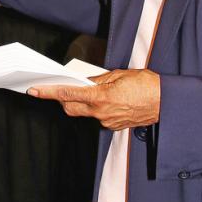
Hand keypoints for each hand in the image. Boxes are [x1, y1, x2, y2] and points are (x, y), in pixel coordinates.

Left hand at [30, 69, 160, 127]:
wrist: (167, 103)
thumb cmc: (147, 85)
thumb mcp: (120, 75)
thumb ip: (99, 80)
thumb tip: (85, 82)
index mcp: (101, 97)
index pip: (67, 94)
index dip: (48, 92)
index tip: (34, 90)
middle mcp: (101, 112)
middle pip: (70, 108)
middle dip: (62, 99)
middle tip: (61, 88)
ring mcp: (107, 122)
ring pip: (84, 113)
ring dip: (82, 103)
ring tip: (91, 91)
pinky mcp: (114, 126)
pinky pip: (97, 117)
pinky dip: (96, 108)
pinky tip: (106, 100)